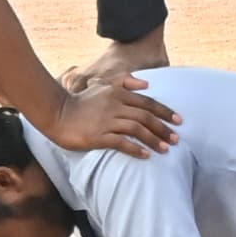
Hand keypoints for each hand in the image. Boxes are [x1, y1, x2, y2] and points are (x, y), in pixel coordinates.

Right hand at [35, 75, 179, 158]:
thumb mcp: (101, 84)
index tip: (178, 121)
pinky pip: (121, 142)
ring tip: (166, 149)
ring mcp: (106, 121)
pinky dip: (136, 149)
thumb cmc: (81, 102)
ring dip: (153, 140)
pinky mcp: (98, 136)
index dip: (165, 112)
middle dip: (163, 128)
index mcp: (117, 93)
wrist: (57, 113)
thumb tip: (146, 84)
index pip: (147, 102)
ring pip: (136, 129)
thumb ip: (123, 80)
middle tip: (177, 139)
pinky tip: (146, 155)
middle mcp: (114, 106)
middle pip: (145, 116)